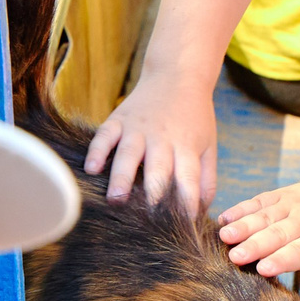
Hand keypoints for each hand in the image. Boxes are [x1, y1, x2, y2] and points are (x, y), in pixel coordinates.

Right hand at [84, 64, 220, 208]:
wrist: (178, 75)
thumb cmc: (194, 118)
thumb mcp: (208, 145)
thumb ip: (206, 178)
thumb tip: (201, 213)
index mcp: (187, 147)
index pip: (189, 178)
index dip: (187, 202)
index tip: (183, 224)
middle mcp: (163, 138)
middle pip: (158, 169)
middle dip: (153, 194)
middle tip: (146, 218)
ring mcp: (139, 127)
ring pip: (129, 153)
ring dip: (122, 177)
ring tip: (116, 199)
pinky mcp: (119, 118)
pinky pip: (105, 135)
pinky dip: (97, 150)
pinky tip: (91, 168)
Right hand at [217, 174, 299, 295]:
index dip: (283, 259)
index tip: (264, 269)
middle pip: (280, 233)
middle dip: (257, 244)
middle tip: (235, 256)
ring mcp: (295, 204)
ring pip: (267, 215)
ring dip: (244, 225)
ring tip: (223, 236)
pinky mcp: (285, 194)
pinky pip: (262, 200)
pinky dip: (242, 208)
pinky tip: (223, 218)